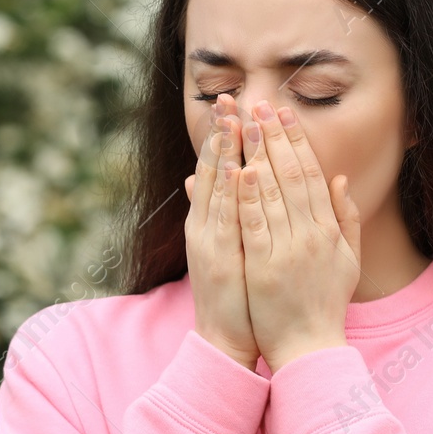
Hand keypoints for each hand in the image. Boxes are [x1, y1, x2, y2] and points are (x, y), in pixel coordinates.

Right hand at [183, 96, 257, 370]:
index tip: (230, 103)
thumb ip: (212, 211)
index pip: (217, 168)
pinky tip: (234, 168)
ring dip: (222, 151)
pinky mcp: (218, 257)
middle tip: (226, 96)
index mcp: (209, 220)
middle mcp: (204, 224)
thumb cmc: (232, 294)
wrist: (224, 337)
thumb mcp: (219, 246)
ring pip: (216, 187)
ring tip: (229, 118)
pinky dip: (229, 193)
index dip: (222, 135)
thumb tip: (197, 178)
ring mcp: (209, 239)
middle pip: (212, 169)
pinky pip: (225, 219)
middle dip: (219, 132)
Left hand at [236, 97, 361, 373]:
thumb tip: (340, 179)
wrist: (310, 347)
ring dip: (258, 156)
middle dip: (274, 138)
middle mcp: (311, 235)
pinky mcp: (264, 268)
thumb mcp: (347, 259)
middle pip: (291, 176)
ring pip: (272, 194)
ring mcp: (287, 251)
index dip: (296, 142)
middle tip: (261, 105)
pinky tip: (241, 171)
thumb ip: (345, 218)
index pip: (311, 175)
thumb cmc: (325, 304)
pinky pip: (255, 226)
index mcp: (328, 230)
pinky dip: (249, 198)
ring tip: (245, 125)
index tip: (284, 114)